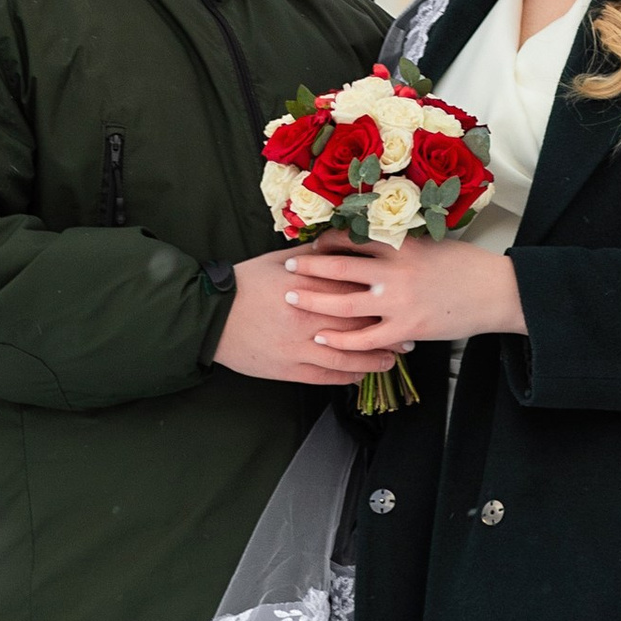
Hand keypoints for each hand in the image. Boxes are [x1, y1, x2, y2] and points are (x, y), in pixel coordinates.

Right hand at [211, 246, 406, 385]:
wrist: (210, 316)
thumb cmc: (245, 283)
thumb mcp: (280, 260)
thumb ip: (314, 255)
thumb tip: (342, 244)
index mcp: (308, 287)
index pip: (355, 293)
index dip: (382, 300)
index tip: (401, 302)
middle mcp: (308, 318)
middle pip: (358, 327)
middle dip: (388, 334)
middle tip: (409, 337)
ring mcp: (298, 346)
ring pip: (346, 357)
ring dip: (373, 361)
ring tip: (391, 360)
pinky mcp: (288, 368)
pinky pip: (325, 376)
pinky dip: (346, 376)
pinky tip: (359, 375)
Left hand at [298, 237, 524, 366]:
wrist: (496, 292)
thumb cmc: (465, 266)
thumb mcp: (430, 244)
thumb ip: (400, 245)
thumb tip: (372, 240)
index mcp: (399, 245)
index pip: (351, 239)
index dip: (324, 241)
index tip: (309, 243)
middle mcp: (393, 271)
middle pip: (338, 267)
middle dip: (308, 267)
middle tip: (286, 266)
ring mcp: (398, 301)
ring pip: (343, 302)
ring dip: (313, 300)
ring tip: (291, 298)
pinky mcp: (406, 328)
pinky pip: (364, 338)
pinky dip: (340, 339)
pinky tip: (321, 339)